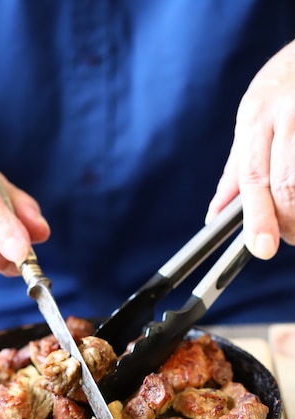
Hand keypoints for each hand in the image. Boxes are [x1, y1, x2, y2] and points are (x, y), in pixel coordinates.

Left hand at [206, 39, 294, 259]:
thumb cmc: (283, 88)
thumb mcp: (252, 119)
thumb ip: (237, 168)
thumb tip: (215, 215)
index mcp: (258, 116)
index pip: (253, 177)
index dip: (258, 217)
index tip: (262, 247)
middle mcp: (289, 114)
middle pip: (288, 185)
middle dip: (288, 222)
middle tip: (286, 238)